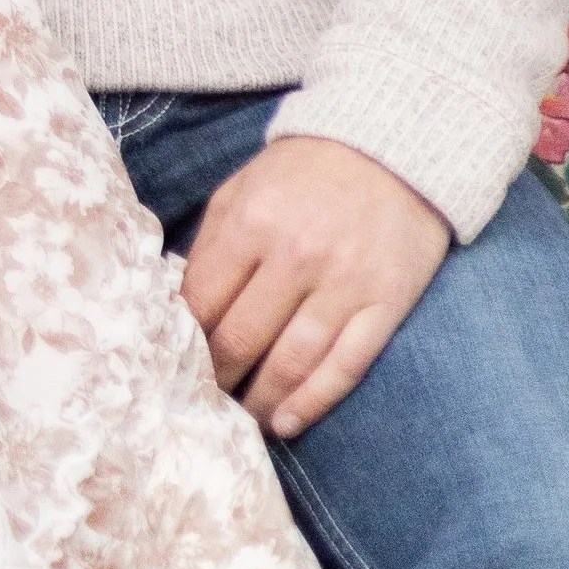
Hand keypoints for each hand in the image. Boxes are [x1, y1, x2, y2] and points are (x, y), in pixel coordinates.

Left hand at [181, 136, 449, 439]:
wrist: (393, 145)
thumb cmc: (306, 170)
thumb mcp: (244, 186)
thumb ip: (212, 241)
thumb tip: (182, 302)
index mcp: (253, 220)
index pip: (204, 300)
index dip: (184, 338)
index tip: (175, 361)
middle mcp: (297, 255)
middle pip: (242, 338)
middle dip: (217, 376)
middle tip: (203, 398)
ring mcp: (345, 283)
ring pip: (291, 363)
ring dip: (260, 401)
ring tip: (242, 420)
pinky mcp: (386, 303)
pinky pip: (345, 366)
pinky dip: (313, 402)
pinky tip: (287, 423)